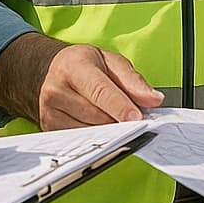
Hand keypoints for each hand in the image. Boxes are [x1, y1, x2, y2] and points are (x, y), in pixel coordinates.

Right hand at [38, 43, 163, 129]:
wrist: (52, 69)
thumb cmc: (85, 64)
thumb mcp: (111, 61)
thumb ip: (133, 80)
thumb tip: (154, 100)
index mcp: (74, 66)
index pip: (100, 91)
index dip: (120, 107)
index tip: (138, 118)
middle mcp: (57, 88)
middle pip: (97, 116)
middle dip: (119, 119)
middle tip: (132, 116)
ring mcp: (49, 110)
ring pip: (90, 132)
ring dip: (108, 129)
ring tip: (112, 115)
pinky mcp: (49, 128)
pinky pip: (80, 141)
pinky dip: (95, 136)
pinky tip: (98, 124)